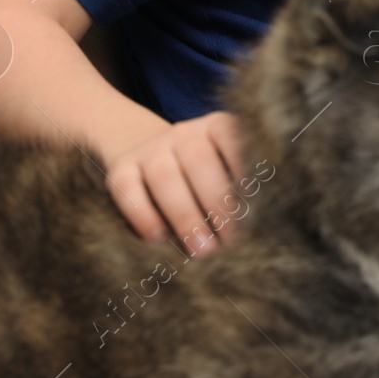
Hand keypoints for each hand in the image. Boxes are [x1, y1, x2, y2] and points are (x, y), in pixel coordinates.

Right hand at [99, 110, 246, 257]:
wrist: (146, 158)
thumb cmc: (201, 181)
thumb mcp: (224, 177)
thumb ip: (236, 194)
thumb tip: (253, 232)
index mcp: (216, 128)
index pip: (232, 137)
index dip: (245, 169)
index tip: (258, 205)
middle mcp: (184, 134)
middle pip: (199, 159)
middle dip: (217, 202)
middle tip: (230, 241)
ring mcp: (150, 149)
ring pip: (164, 175)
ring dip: (184, 215)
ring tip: (202, 249)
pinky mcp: (120, 169)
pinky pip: (128, 189)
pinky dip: (144, 216)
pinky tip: (159, 239)